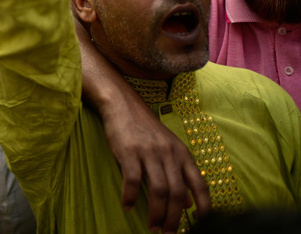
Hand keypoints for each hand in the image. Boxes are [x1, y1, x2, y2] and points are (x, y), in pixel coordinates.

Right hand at [96, 85, 210, 231]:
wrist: (122, 105)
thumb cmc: (145, 129)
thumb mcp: (168, 148)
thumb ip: (180, 174)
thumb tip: (189, 203)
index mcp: (182, 153)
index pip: (199, 183)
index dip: (204, 205)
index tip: (201, 223)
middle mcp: (169, 153)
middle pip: (177, 193)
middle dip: (173, 217)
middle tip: (167, 232)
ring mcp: (149, 152)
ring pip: (158, 190)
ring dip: (156, 213)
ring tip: (152, 226)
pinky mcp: (129, 152)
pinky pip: (132, 180)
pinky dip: (130, 196)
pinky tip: (127, 205)